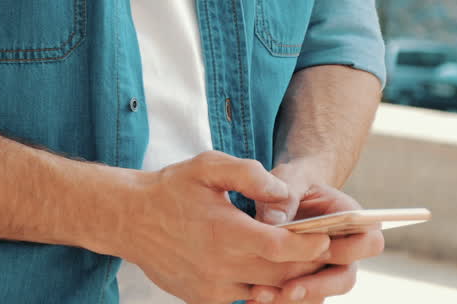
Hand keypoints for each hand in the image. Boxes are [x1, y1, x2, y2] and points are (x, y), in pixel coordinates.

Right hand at [117, 151, 333, 303]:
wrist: (129, 219)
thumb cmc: (170, 189)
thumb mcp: (207, 167)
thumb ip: (248, 173)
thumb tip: (283, 192)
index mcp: (225, 232)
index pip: (281, 247)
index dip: (310, 245)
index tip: (327, 237)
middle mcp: (221, 265)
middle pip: (282, 274)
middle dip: (309, 264)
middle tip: (327, 250)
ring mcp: (213, 287)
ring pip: (267, 292)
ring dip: (290, 280)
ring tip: (305, 263)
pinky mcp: (205, 299)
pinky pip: (246, 300)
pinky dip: (264, 290)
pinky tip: (273, 274)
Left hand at [248, 166, 385, 302]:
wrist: (284, 195)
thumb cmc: (293, 183)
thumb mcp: (290, 179)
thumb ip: (285, 197)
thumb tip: (274, 222)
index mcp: (351, 219)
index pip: (369, 241)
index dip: (349, 250)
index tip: (320, 251)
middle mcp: (344, 248)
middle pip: (345, 278)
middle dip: (318, 287)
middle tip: (289, 290)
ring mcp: (326, 267)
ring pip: (321, 293)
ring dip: (296, 298)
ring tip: (263, 296)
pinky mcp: (306, 278)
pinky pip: (300, 296)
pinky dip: (279, 298)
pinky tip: (253, 297)